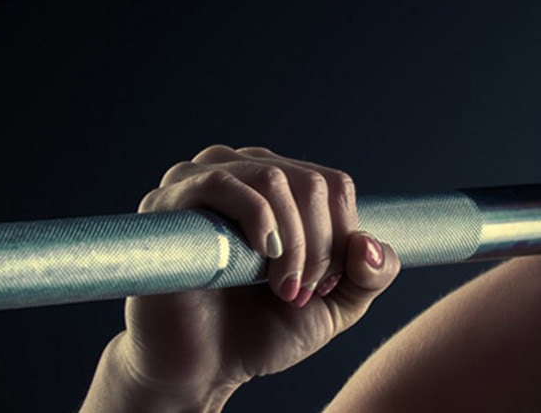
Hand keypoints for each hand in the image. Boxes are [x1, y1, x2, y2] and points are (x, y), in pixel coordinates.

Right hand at [83, 145, 402, 411]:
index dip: (343, 236)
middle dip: (319, 246)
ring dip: (293, 240)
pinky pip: (223, 183)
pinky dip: (258, 218)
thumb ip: (371, 276)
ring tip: (282, 287)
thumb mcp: (336, 306)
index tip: (327, 285)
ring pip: (273, 178)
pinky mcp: (169, 201)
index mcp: (281, 187)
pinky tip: (263, 255)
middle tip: (301, 293)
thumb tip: (370, 243)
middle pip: (311, 183)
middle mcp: (242, 172)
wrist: (203, 367)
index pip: (333, 185)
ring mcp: (201, 181)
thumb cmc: (262, 331)